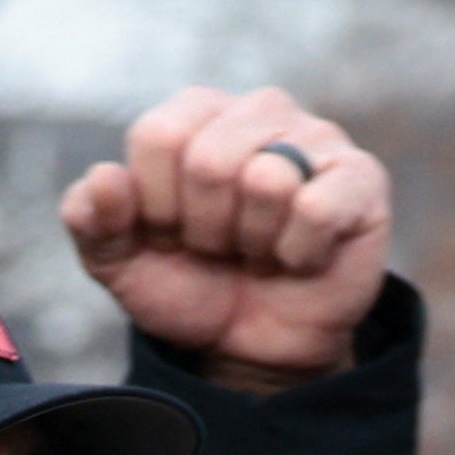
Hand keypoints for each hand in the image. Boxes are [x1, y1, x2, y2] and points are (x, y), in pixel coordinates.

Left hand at [62, 84, 396, 393]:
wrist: (252, 344)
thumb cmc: (191, 284)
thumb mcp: (122, 263)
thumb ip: (92, 221)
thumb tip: (102, 179)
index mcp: (196, 114)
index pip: (156, 134)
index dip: (153, 204)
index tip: (169, 232)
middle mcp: (260, 110)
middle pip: (208, 159)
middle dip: (202, 228)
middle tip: (220, 246)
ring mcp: (317, 138)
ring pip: (265, 181)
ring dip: (252, 241)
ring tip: (260, 248)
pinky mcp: (362, 179)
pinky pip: (316, 208)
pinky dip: (297, 252)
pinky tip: (300, 256)